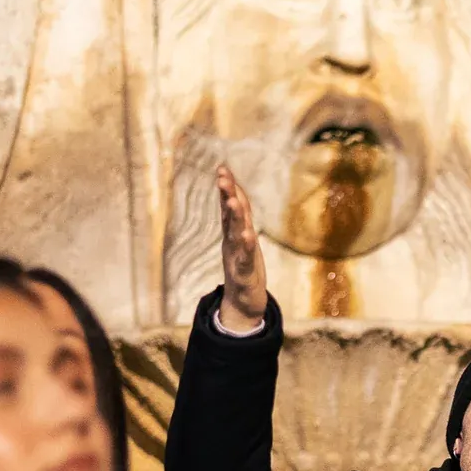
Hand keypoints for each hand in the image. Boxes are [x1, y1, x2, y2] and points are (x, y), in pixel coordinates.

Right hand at [215, 164, 266, 331]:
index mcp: (233, 233)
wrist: (243, 303)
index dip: (227, 188)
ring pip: (235, 234)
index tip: (222, 168)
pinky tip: (247, 235)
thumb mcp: (243, 240)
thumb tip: (235, 193)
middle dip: (226, 195)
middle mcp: (233, 242)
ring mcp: (237, 257)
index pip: (230, 206)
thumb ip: (239, 218)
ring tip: (231, 201)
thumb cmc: (245, 268)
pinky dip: (246, 246)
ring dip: (234, 217)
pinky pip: (245, 258)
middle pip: (230, 215)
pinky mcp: (244, 273)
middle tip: (222, 177)